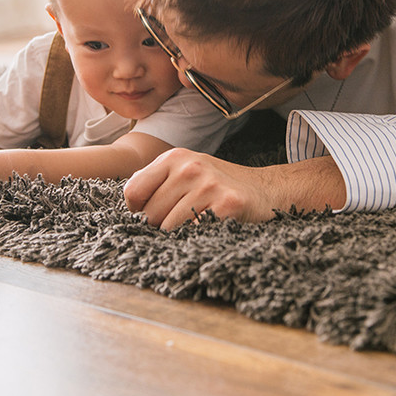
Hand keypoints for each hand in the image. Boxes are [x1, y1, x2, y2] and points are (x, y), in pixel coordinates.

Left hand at [123, 149, 277, 229]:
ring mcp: (208, 184)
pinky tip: (209, 229)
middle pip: (150, 214)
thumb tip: (130, 209)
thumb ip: (156, 183)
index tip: (154, 215)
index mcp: (175, 157)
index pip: (133, 192)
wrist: (265, 189)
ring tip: (196, 225)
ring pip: (169, 228)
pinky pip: (194, 232)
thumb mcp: (186, 172)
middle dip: (160, 227)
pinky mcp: (226, 204)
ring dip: (178, 236)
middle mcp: (189, 167)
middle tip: (181, 224)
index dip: (137, 211)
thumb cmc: (218, 185)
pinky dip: (196, 239)